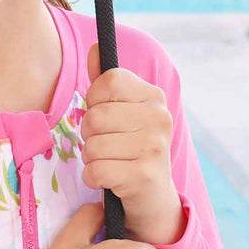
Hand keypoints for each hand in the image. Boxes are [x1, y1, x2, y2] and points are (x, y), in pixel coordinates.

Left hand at [81, 42, 185, 244]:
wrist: (152, 199)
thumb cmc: (129, 151)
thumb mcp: (120, 114)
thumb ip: (105, 84)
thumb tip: (94, 49)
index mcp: (154, 97)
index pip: (109, 81)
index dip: (94, 101)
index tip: (105, 117)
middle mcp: (159, 118)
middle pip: (95, 116)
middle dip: (89, 135)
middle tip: (105, 146)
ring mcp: (154, 147)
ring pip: (92, 146)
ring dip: (91, 159)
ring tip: (109, 163)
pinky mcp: (144, 176)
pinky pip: (95, 170)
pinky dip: (93, 178)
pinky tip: (108, 180)